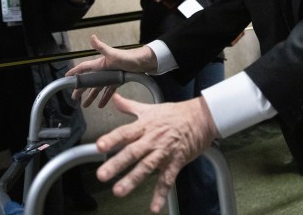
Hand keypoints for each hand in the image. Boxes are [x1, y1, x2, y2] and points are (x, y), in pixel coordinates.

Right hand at [66, 35, 155, 106]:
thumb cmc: (129, 57)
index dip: (75, 72)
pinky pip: (109, 90)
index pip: (84, 68)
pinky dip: (104, 97)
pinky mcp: (118, 80)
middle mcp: (104, 70)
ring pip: (98, 88)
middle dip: (81, 89)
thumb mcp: (114, 53)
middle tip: (74, 97)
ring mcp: (111, 75)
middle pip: (89, 81)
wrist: (145, 62)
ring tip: (85, 105)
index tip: (66, 77)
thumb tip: (92, 37)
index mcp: (100, 64)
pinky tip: (101, 105)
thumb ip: (102, 47)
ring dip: (91, 96)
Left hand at [95, 94, 218, 212]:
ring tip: (119, 190)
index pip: (125, 133)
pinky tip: (154, 206)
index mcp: (144, 126)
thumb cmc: (176, 113)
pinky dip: (161, 194)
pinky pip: (167, 179)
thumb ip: (129, 106)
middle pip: (132, 152)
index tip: (99, 146)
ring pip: (147, 167)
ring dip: (133, 179)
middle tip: (102, 174)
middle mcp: (152, 139)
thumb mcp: (150, 108)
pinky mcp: (176, 162)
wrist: (202, 117)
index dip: (112, 139)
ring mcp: (164, 151)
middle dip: (117, 163)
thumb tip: (114, 98)